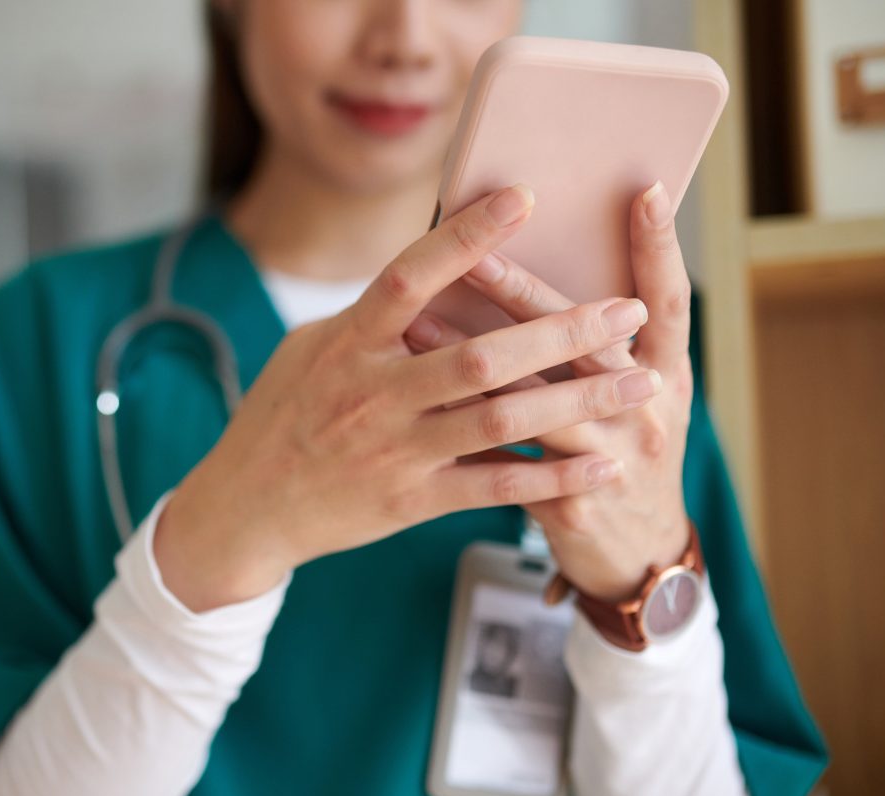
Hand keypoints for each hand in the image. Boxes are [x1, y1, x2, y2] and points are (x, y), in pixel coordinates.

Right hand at [155, 185, 664, 611]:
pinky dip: (551, 475)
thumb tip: (432, 268)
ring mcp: (395, 450)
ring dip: (578, 400)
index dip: (465, 237)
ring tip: (639, 381)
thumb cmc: (282, 415)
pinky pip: (493, 486)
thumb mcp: (311, 350)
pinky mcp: (410, 501)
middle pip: (481, 356)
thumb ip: (373, 317)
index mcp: (347, 343)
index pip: (410, 277)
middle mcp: (373, 393)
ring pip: (501, 419)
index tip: (522, 198)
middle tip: (625, 310)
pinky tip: (600, 463)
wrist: (245, 508)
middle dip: (561, 332)